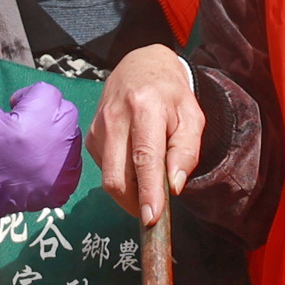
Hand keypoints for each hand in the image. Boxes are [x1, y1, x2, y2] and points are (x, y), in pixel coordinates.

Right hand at [0, 50, 83, 227]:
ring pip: (72, 135)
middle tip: (21, 125)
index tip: (10, 110)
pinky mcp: (61, 189)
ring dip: (56, 134)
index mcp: (30, 125)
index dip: (26, 98)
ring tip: (29, 143)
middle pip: (65, 111)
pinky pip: (74, 162)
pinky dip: (61, 159)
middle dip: (46, 112)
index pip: (47, 92)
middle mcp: (51, 148)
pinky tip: (37, 162)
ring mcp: (58, 172)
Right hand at [86, 46, 203, 227]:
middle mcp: (115, 117)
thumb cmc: (171, 95)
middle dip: (134, 203)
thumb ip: (186, 151)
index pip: (144, 158)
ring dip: (129, 192)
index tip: (151, 218)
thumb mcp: (192, 117)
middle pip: (117, 176)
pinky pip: (105, 169)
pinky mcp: (91, 135)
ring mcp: (98, 126)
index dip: (147, 191)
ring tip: (149, 184)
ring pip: (109, 177)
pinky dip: (122, 177)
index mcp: (145, 107)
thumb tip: (174, 186)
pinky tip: (135, 165)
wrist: (140, 66)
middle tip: (153, 212)